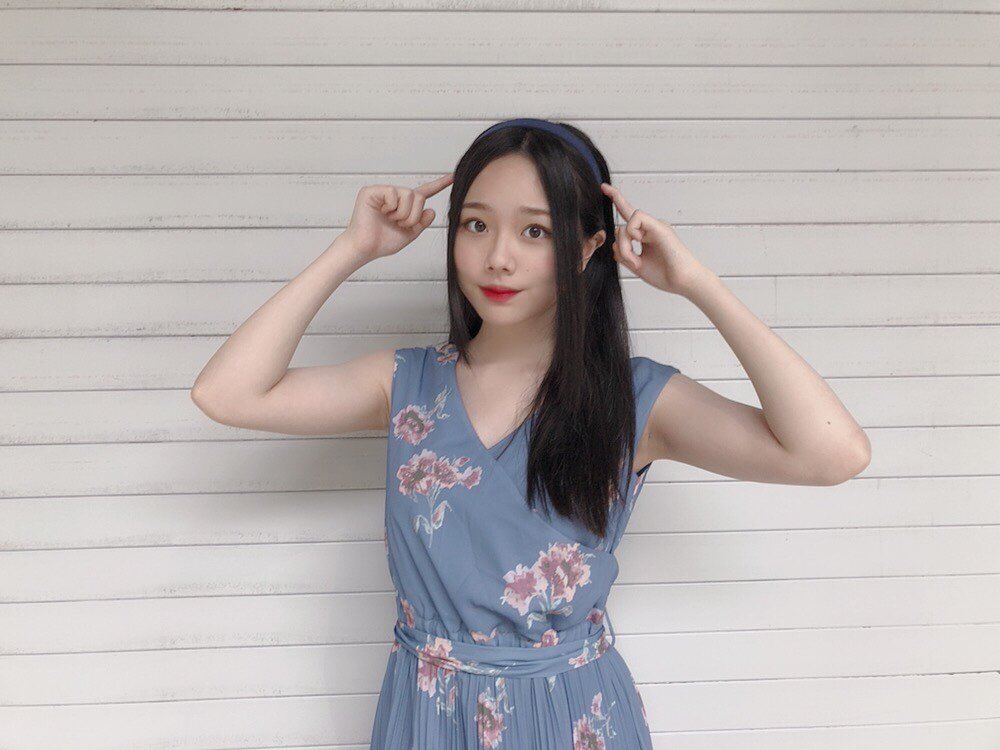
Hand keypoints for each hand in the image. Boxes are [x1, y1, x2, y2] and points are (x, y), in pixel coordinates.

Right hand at [342, 173, 454, 260]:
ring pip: (408, 194)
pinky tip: (381, 213)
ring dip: (403, 213)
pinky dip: (391, 207)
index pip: (425, 192)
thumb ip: (422, 223)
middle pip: (418, 195)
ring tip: (390, 220)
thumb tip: (431, 210)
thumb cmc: (383, 242)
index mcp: (405, 205)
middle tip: (399, 224)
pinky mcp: (372, 191)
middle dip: (413, 215)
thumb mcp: (409, 234)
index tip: (453, 176)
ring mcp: (383, 192)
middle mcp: (395, 196)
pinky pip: (392, 192)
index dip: (439, 184)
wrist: (366, 248)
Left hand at [601, 181, 706, 295]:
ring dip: (625, 246)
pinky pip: (635, 219)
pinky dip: (631, 235)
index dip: (616, 200)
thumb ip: (624, 253)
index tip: (604, 187)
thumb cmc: (665, 275)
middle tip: (633, 263)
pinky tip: (640, 246)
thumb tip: (616, 242)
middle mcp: (650, 229)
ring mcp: (655, 226)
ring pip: (626, 225)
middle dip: (622, 247)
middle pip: (622, 226)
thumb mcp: (636, 265)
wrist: (683, 282)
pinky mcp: (658, 226)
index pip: (627, 216)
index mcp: (646, 236)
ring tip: (637, 262)